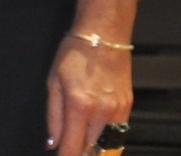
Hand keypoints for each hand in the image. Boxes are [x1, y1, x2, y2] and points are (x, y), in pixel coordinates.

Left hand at [47, 36, 130, 153]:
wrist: (104, 36)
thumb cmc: (74, 54)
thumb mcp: (53, 82)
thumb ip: (53, 117)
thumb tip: (52, 143)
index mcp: (79, 106)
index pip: (73, 147)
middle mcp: (102, 113)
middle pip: (93, 152)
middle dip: (80, 154)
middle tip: (70, 150)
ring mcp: (118, 112)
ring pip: (110, 148)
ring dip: (96, 152)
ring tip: (83, 147)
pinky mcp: (128, 108)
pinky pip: (119, 136)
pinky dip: (108, 142)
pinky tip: (97, 138)